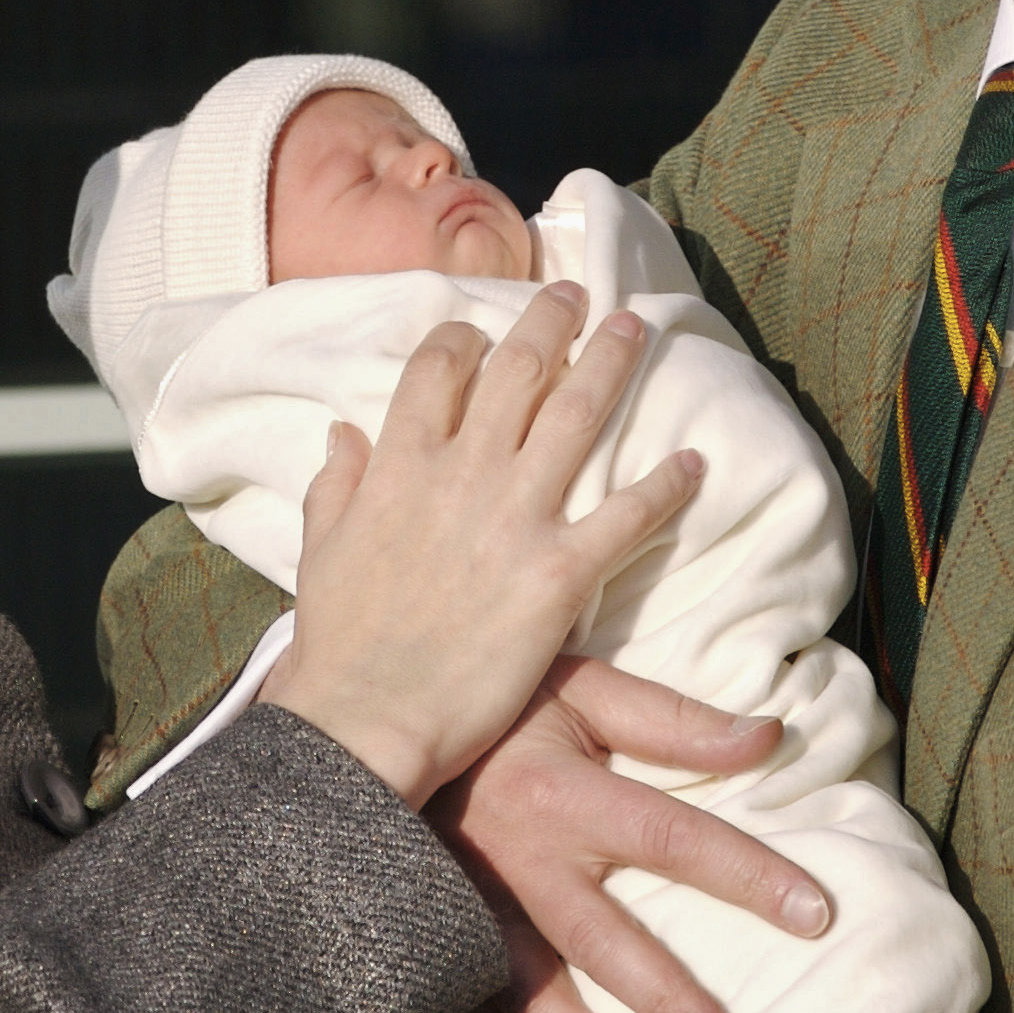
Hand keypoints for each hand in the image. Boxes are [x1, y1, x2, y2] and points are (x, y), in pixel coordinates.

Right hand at [265, 284, 702, 805]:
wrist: (365, 716)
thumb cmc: (338, 640)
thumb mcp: (320, 547)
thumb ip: (335, 483)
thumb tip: (342, 431)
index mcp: (399, 464)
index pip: (437, 368)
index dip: (466, 338)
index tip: (482, 329)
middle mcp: (461, 472)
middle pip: (517, 370)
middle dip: (551, 323)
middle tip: (577, 295)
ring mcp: (514, 517)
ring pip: (576, 415)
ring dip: (611, 365)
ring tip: (636, 331)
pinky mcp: (558, 573)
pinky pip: (625, 516)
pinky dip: (664, 486)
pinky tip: (693, 462)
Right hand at [434, 657, 830, 1012]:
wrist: (369, 728)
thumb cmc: (499, 712)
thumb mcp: (580, 690)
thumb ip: (671, 719)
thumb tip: (771, 736)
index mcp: (559, 792)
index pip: (672, 835)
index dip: (748, 874)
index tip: (819, 915)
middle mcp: (513, 860)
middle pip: (597, 939)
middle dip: (660, 998)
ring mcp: (464, 912)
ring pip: (527, 1001)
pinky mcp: (430, 947)